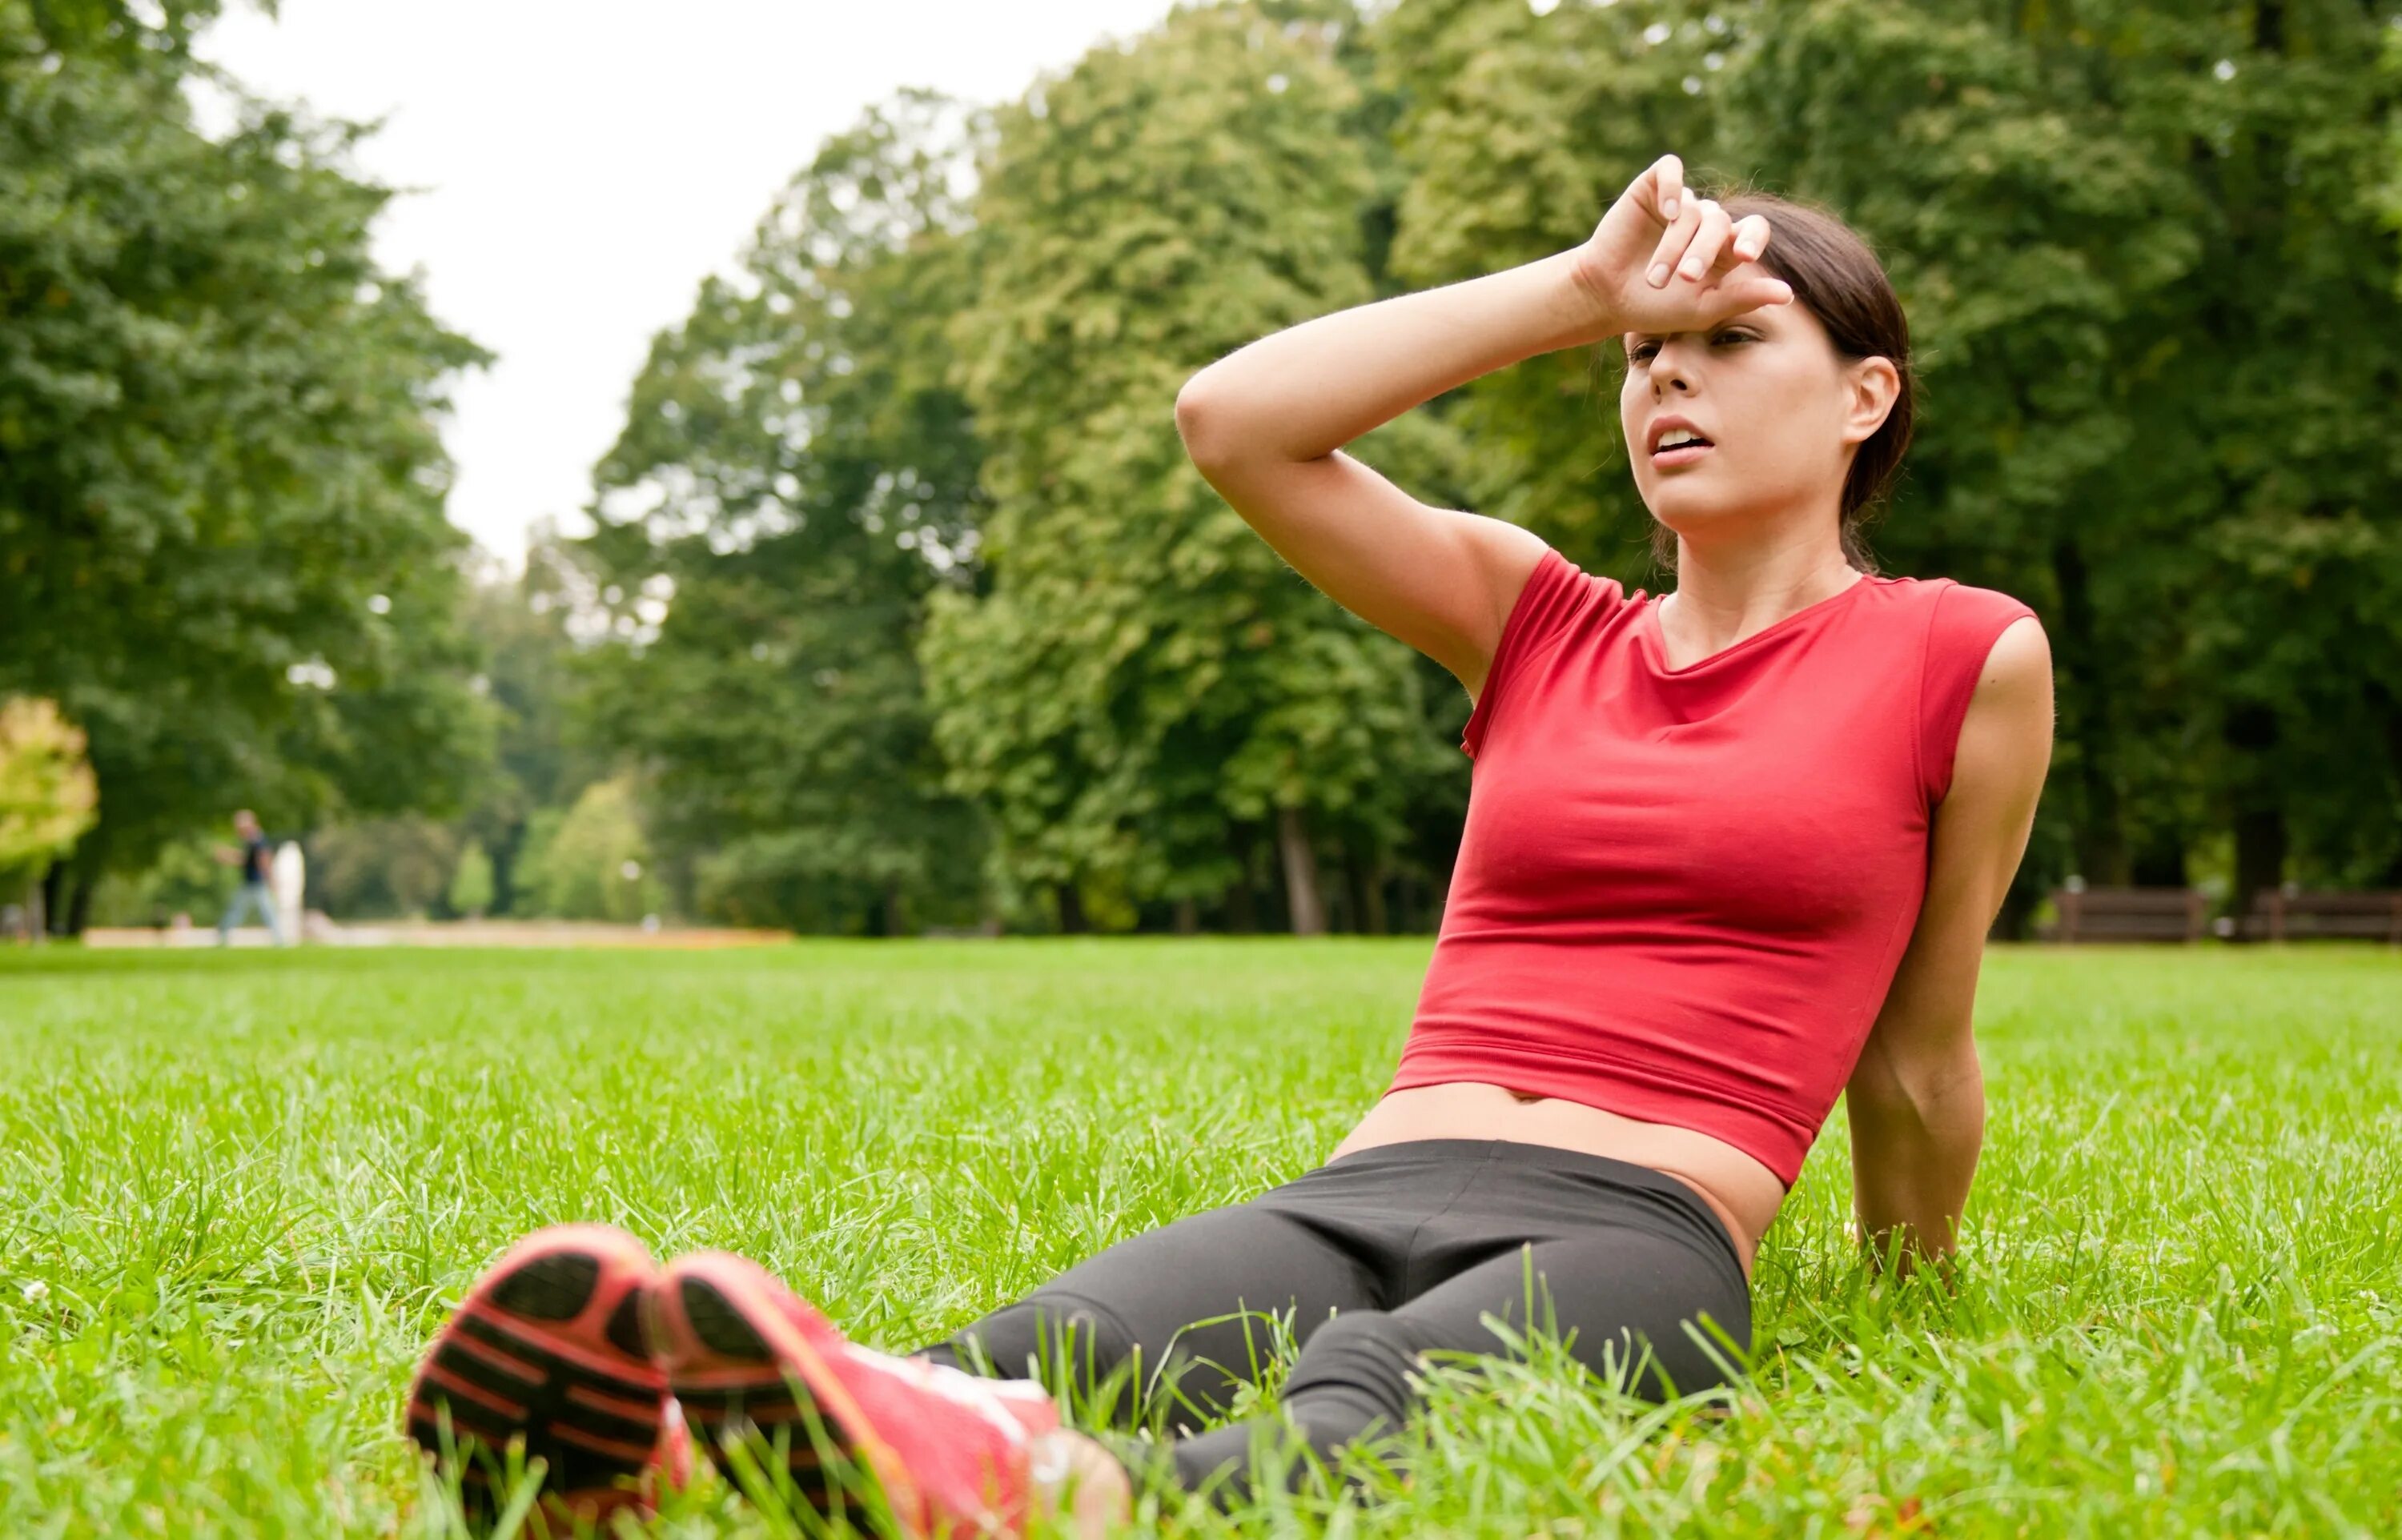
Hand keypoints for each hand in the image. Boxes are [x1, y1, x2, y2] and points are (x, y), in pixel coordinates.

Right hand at [1568, 153, 1791, 342]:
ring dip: (1675, 245)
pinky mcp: (1652, 187)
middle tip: (1683, 279)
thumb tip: (1788, 293)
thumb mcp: (1703, 309)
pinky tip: (1665, 211)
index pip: (1754, 230)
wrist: (1606, 297)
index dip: (1754, 238)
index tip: (1744, 256)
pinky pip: (1670, 170)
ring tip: (1655, 277)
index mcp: (1725, 249)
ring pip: (1690, 210)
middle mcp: (1705, 222)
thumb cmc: (1656, 308)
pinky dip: (1671, 186)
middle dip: (1702, 252)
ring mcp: (1680, 203)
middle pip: (1718, 223)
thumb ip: (1743, 298)